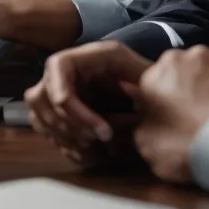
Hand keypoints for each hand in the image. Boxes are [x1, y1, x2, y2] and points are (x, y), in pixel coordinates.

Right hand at [24, 41, 151, 159]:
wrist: (170, 103)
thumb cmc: (162, 90)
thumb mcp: (154, 86)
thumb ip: (136, 92)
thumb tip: (110, 105)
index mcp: (94, 56)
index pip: (58, 66)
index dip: (65, 98)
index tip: (93, 130)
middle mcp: (73, 69)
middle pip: (40, 93)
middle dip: (64, 122)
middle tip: (92, 141)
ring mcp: (65, 87)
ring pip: (38, 110)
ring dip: (58, 132)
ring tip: (88, 148)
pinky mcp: (66, 106)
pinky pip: (45, 123)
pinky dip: (60, 140)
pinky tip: (84, 152)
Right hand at [126, 46, 208, 185]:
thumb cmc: (186, 143)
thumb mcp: (147, 146)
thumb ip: (143, 127)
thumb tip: (149, 121)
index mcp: (155, 72)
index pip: (147, 83)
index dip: (154, 104)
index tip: (162, 122)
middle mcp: (186, 57)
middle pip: (178, 74)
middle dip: (182, 91)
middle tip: (190, 121)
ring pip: (208, 74)